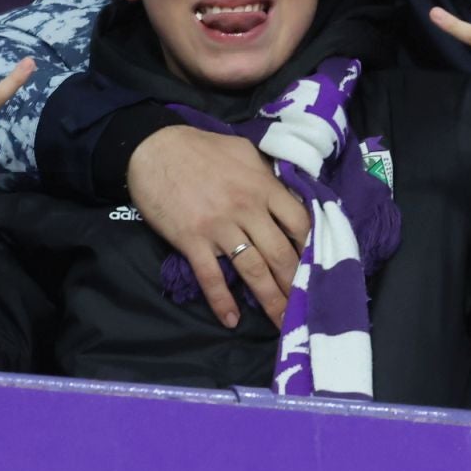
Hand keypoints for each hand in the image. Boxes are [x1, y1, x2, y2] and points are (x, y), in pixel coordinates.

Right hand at [128, 126, 310, 329]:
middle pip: (281, 254)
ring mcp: (219, 227)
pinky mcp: (192, 240)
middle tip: (307, 306)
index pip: (299, 223)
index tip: (317, 266)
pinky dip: (222, 301)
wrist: (153, 148)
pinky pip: (211, 276)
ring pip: (252, 270)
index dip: (311, 248)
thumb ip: (267, 173)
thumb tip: (286, 192)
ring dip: (270, 299)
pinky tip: (231, 319)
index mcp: (263, 187)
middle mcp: (247, 209)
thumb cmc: (200, 147)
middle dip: (296, 284)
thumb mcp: (244, 150)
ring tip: (282, 322)